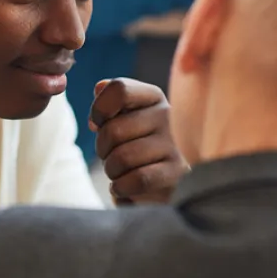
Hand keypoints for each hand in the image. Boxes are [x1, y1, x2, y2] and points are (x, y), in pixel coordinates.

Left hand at [90, 78, 187, 204]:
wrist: (156, 187)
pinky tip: (126, 186)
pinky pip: (137, 180)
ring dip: (112, 171)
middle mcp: (169, 115)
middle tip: (111, 156)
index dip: (99, 109)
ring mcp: (176, 144)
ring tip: (121, 172)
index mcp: (153, 97)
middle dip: (102, 149)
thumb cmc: (131, 148)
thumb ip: (106, 102)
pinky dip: (122, 188)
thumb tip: (98, 96)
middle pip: (113, 130)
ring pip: (122, 158)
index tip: (98, 124)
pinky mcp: (178, 173)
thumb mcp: (119, 121)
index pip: (119, 89)